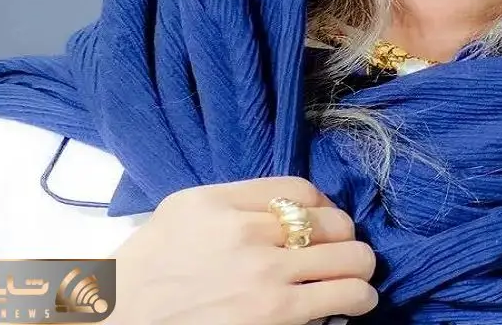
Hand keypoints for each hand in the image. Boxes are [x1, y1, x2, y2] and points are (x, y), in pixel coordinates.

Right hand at [106, 176, 377, 324]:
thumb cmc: (140, 278)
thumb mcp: (177, 216)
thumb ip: (231, 203)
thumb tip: (286, 208)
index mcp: (218, 202)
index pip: (300, 190)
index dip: (323, 206)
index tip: (324, 221)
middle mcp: (245, 233)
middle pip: (332, 222)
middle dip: (345, 238)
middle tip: (344, 252)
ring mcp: (262, 276)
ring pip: (349, 258)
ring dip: (360, 268)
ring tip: (358, 278)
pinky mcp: (275, 316)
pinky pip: (341, 298)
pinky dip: (358, 298)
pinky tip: (356, 302)